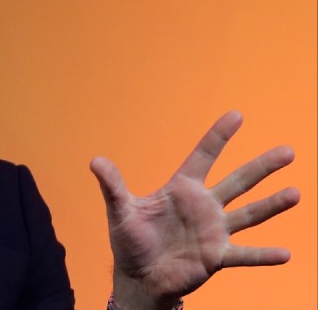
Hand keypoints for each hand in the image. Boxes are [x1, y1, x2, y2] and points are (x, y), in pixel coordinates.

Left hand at [90, 111, 299, 309]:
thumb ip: (112, 186)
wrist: (138, 277)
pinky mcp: (216, 256)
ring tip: (296, 193)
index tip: (237, 115)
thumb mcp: (120, 210)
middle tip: (288, 151)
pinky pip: (244, 255)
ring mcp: (213, 231)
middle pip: (237, 181)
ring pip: (249, 214)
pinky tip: (285, 254)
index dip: (219, 136)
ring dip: (272, 205)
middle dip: (262, 166)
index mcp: (181, 190)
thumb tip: (95, 160)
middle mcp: (203, 206)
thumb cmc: (130, 240)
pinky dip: (263, 255)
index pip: (203, 156)